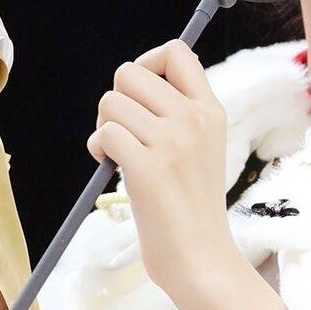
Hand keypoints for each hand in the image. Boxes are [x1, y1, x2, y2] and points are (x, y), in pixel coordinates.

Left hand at [87, 38, 232, 292]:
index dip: (148, 62)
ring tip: (117, 153)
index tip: (140, 93)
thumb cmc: (192, 205)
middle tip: (123, 130)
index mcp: (211, 109)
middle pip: (130, 72)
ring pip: (111, 102)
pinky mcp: (147, 168)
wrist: (200, 257)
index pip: (177, 51)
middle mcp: (194, 118)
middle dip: (116, 99)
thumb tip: (137, 79)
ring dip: (104, 127)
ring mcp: (172, 142)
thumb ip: (180, 112)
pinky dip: (99, 148)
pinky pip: (106, 133)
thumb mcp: (203, 145)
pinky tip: (109, 167)